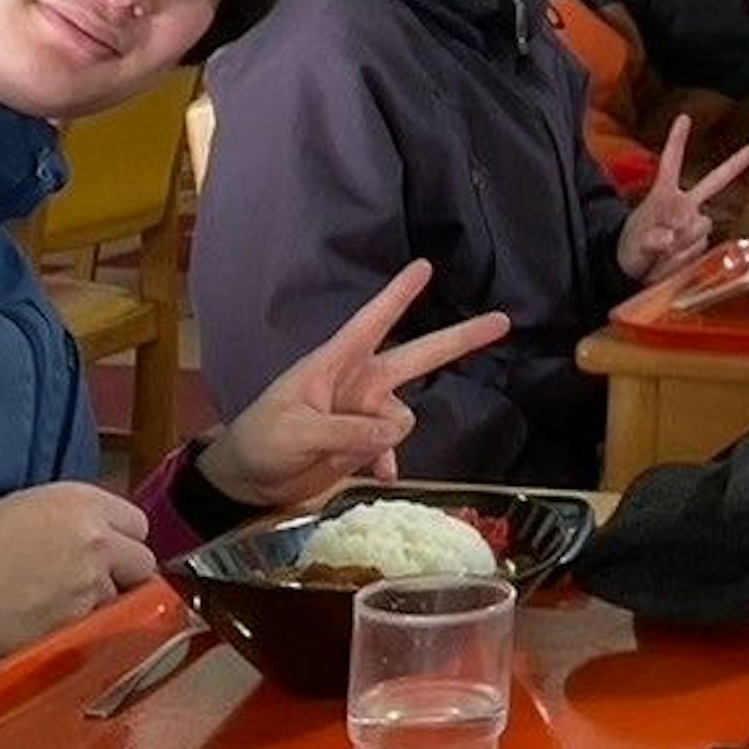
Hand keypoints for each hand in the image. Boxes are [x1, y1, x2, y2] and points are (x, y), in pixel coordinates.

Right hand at [0, 480, 156, 665]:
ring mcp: (91, 589)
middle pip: (142, 564)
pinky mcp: (76, 628)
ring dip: (100, 605)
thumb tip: (103, 537)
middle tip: (92, 583)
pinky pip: (97, 631)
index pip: (138, 523)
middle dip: (124, 574)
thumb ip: (77, 518)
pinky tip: (51, 627)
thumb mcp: (31, 506)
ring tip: (60, 608)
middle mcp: (98, 543)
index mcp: (84, 504)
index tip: (106, 551)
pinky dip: (81, 631)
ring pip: (121, 602)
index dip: (121, 539)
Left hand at [202, 258, 513, 508]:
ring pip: (403, 417)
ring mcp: (365, 414)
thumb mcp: (298, 431)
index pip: (373, 322)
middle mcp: (359, 383)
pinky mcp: (365, 444)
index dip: (400, 294)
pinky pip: (393, 448)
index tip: (425, 266)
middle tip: (503, 321)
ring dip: (383, 439)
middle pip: (419, 356)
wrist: (245, 483)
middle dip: (460, 339)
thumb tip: (400, 427)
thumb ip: (349, 429)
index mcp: (336, 363)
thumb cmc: (260, 441)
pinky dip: (387, 461)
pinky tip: (376, 474)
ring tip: (342, 454)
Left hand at [617, 115, 748, 281]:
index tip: (684, 117)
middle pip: (713, 182)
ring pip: (703, 227)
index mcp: (663, 195)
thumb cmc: (630, 250)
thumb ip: (651, 241)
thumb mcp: (634, 245)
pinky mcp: (698, 244)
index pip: (671, 163)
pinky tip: (671, 263)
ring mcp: (693, 224)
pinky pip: (701, 249)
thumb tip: (669, 238)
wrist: (635, 270)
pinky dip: (686, 258)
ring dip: (684, 242)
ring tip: (662, 254)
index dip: (677, 141)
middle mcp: (683, 206)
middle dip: (734, 165)